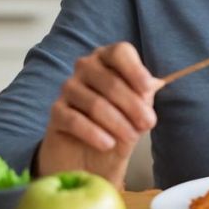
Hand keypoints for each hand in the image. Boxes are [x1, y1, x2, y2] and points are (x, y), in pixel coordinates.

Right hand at [36, 42, 163, 189]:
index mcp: (108, 59)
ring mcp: (69, 88)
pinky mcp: (56, 112)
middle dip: (133, 105)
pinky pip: (75, 120)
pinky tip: (108, 144)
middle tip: (148, 123)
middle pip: (111, 81)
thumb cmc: (117, 124)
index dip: (135, 70)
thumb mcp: (136, 110)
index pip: (120, 52)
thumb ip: (143, 96)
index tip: (147, 89)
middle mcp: (86, 67)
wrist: (89, 155)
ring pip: (96, 104)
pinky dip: (94, 133)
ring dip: (118, 123)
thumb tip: (151, 86)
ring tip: (132, 138)